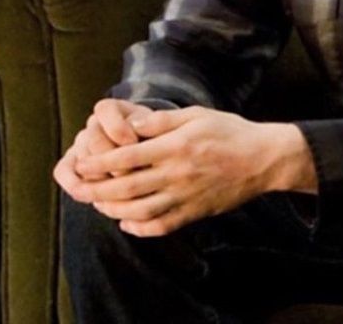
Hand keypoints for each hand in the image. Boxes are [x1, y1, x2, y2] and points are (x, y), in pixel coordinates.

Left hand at [65, 106, 310, 236]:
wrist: (265, 159)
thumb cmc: (230, 132)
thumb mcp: (197, 115)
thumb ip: (162, 120)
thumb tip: (131, 124)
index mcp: (175, 147)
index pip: (127, 156)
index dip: (99, 161)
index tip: (82, 163)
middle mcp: (177, 174)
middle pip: (126, 187)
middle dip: (96, 190)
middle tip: (78, 189)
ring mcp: (186, 196)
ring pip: (139, 210)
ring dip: (113, 210)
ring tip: (99, 205)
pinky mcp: (195, 212)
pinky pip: (162, 226)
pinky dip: (140, 228)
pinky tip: (127, 222)